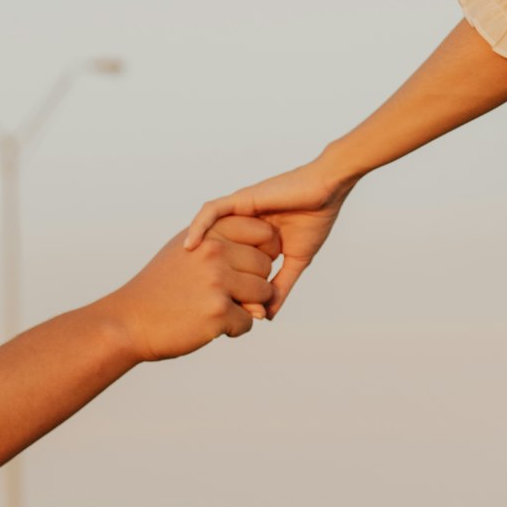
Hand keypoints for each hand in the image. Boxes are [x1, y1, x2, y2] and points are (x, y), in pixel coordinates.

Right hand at [106, 215, 280, 361]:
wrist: (129, 322)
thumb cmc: (160, 287)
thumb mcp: (186, 249)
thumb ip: (223, 241)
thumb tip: (268, 251)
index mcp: (209, 232)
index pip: (263, 232)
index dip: (263, 251)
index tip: (247, 267)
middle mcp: (214, 252)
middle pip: (266, 265)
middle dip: (255, 283)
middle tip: (230, 294)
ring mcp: (217, 281)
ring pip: (265, 293)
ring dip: (250, 306)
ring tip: (220, 308)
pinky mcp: (218, 312)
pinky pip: (250, 321)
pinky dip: (234, 328)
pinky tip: (209, 326)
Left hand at [183, 156, 354, 316]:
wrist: (327, 191)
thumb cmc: (315, 220)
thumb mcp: (295, 261)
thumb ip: (280, 286)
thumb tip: (267, 315)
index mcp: (251, 239)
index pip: (227, 263)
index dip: (218, 284)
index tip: (208, 308)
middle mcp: (240, 224)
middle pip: (211, 249)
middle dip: (199, 271)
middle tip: (188, 296)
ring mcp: (239, 210)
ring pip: (206, 231)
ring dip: (192, 250)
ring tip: (178, 271)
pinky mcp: (241, 199)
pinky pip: (211, 211)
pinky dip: (199, 226)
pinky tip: (190, 245)